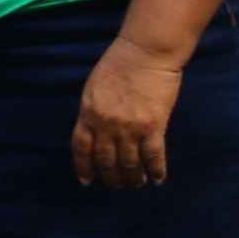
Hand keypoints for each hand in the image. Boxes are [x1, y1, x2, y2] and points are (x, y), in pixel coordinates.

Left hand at [73, 38, 182, 188]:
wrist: (146, 51)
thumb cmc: (119, 64)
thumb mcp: (94, 88)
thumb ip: (92, 111)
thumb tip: (94, 132)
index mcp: (88, 113)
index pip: (81, 148)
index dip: (84, 168)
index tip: (87, 182)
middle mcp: (106, 124)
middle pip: (106, 161)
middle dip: (111, 178)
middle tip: (117, 186)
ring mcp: (130, 127)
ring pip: (129, 164)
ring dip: (132, 178)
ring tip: (136, 183)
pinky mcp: (154, 126)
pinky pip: (153, 156)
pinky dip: (155, 171)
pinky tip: (157, 179)